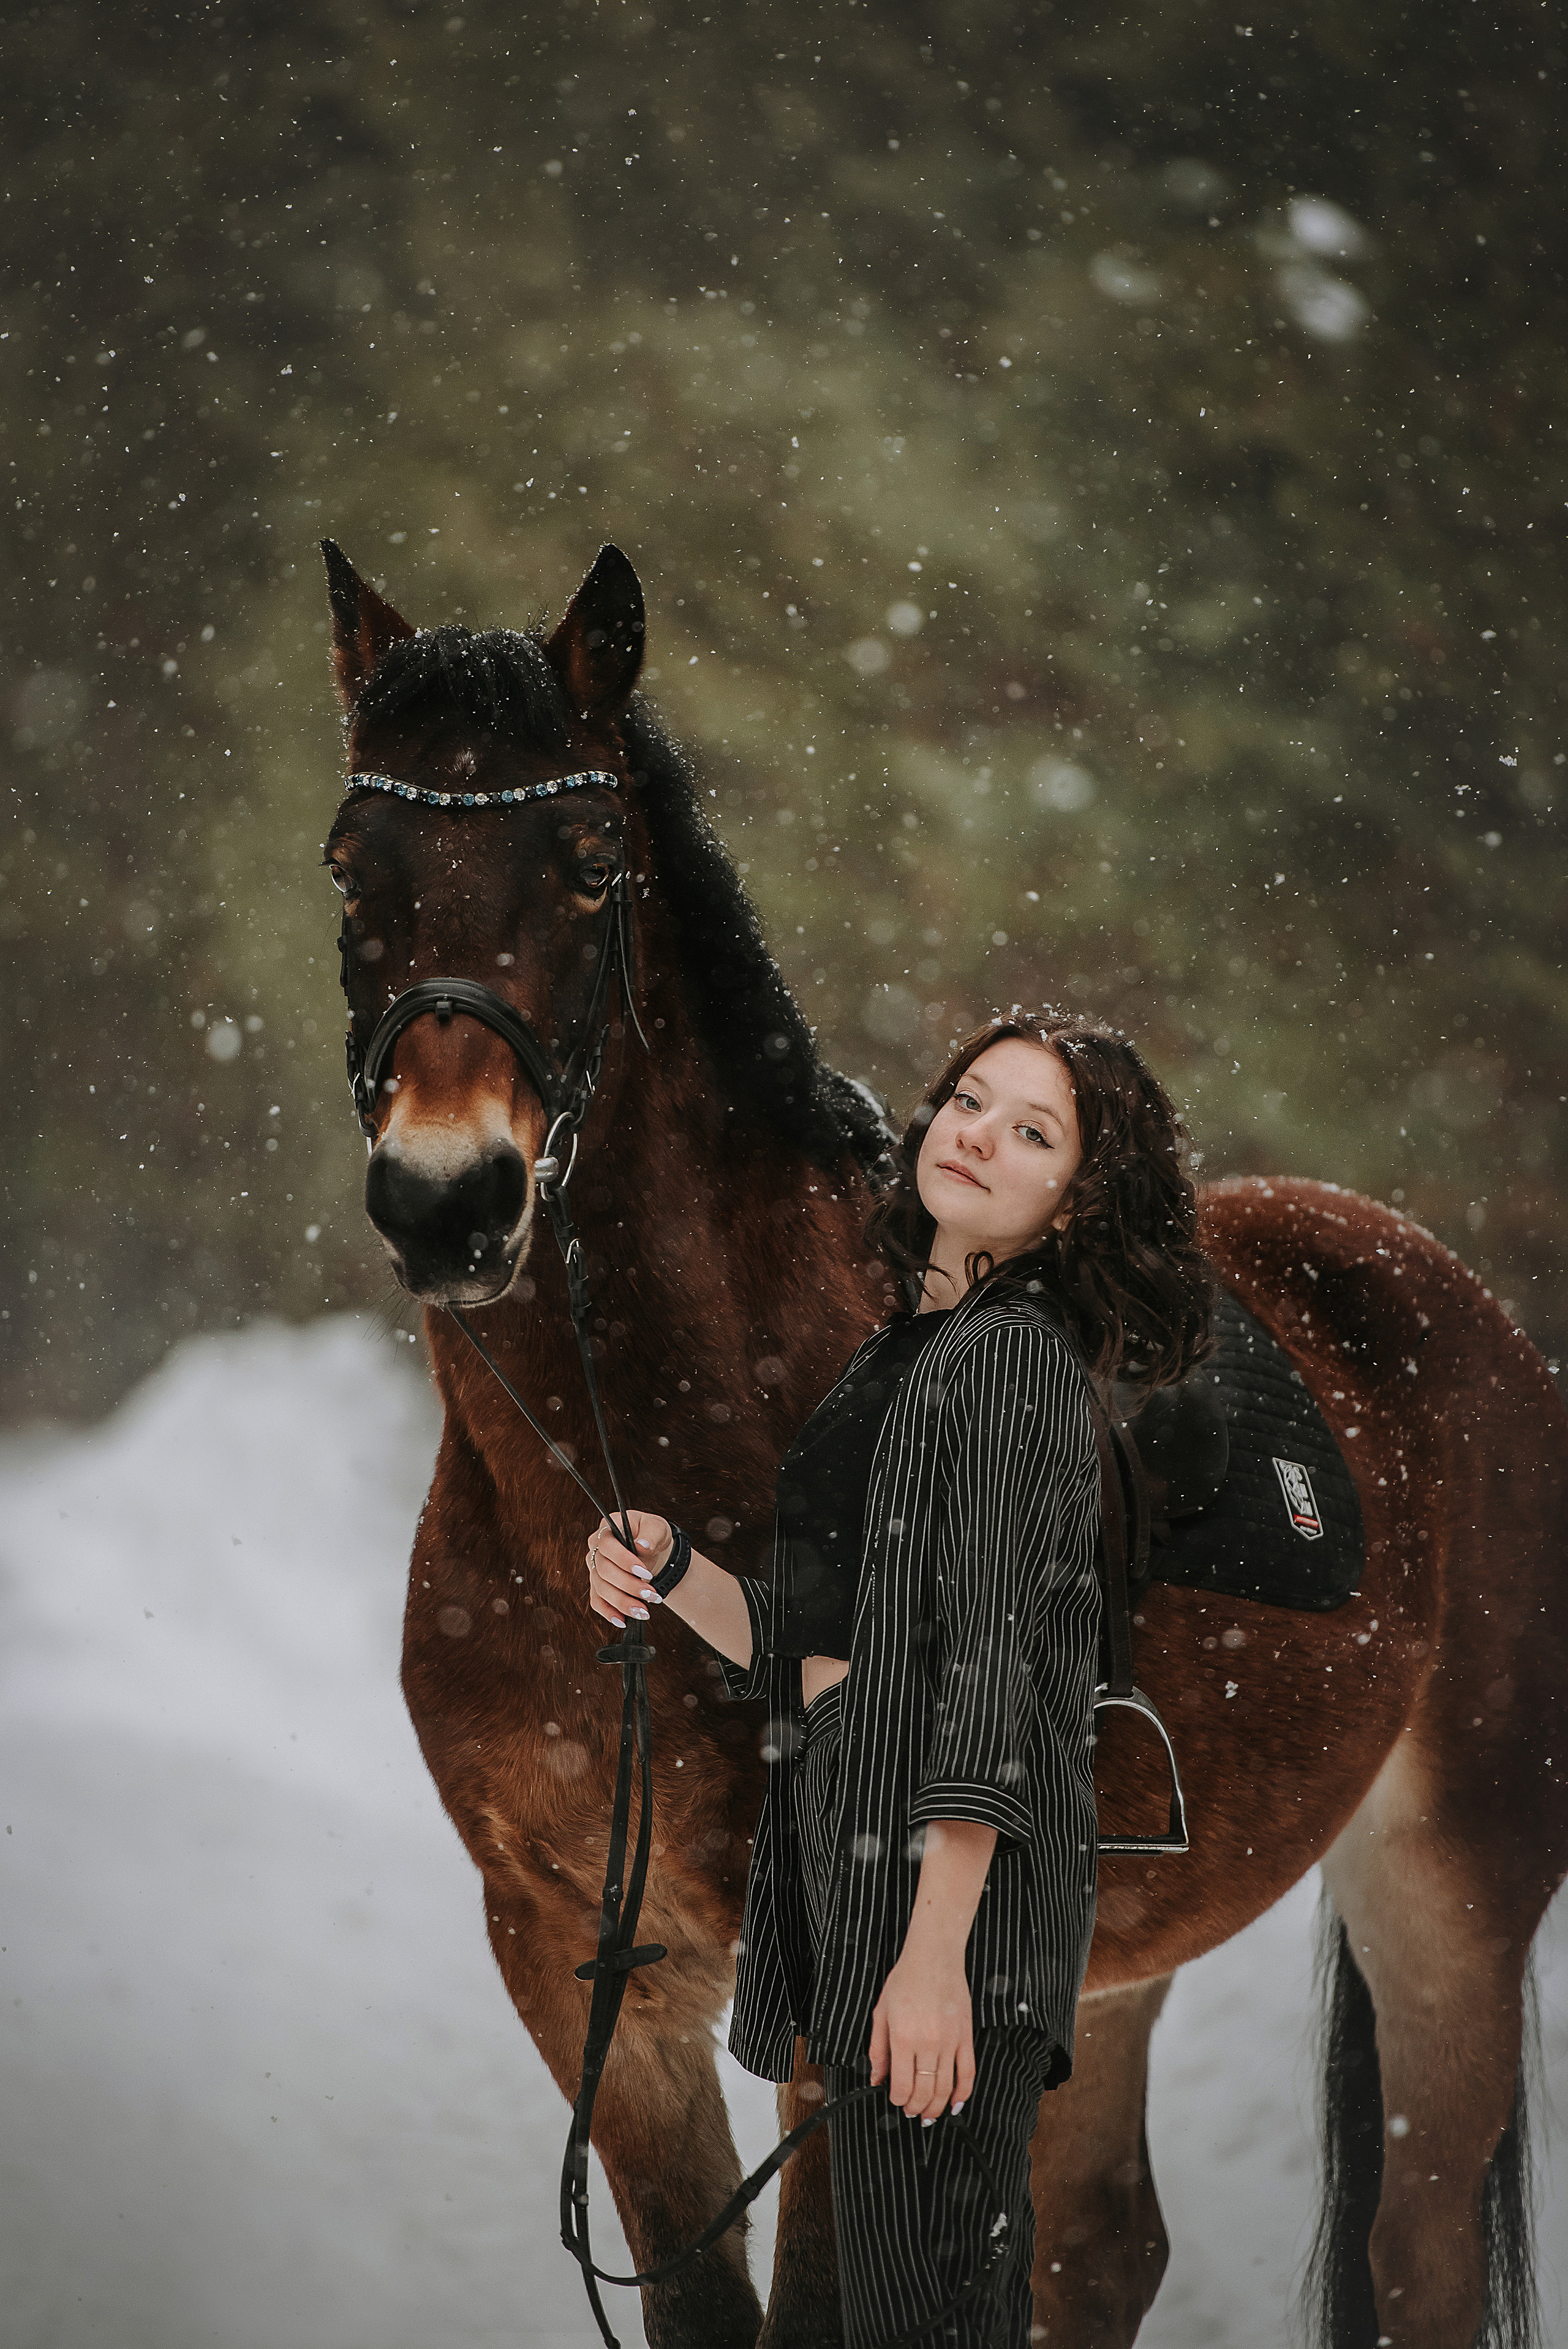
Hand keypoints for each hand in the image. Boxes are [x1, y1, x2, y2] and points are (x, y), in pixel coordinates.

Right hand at [585, 1511, 672, 1627]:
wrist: (652, 1550)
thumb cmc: (652, 1535)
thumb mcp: (657, 1528)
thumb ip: (651, 1534)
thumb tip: (642, 1546)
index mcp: (607, 1529)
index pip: (606, 1544)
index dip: (623, 1559)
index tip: (644, 1572)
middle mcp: (596, 1548)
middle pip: (604, 1570)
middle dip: (628, 1586)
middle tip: (651, 1595)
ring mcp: (595, 1568)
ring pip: (601, 1589)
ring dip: (623, 1602)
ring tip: (644, 1612)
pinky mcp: (598, 1586)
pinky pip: (597, 1602)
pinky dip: (609, 1613)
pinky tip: (623, 1621)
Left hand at [868, 1946, 976, 2123]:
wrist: (934, 1957)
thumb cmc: (905, 1980)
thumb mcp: (881, 2013)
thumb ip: (878, 2050)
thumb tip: (876, 2079)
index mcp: (903, 2038)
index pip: (902, 2085)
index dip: (897, 2100)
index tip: (895, 2100)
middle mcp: (928, 2043)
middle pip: (925, 2091)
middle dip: (916, 2108)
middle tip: (911, 2112)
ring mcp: (950, 2041)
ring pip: (946, 2088)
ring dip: (937, 2107)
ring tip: (930, 2114)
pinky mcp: (966, 2037)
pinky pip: (968, 2072)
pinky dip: (963, 2093)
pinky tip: (955, 2103)